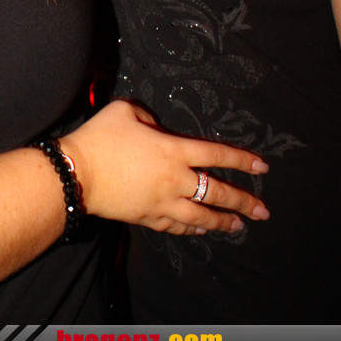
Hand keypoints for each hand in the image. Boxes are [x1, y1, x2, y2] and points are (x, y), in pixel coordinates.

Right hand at [61, 100, 269, 235]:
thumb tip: (157, 126)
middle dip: (244, 201)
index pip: (217, 154)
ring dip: (224, 221)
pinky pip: (178, 226)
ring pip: (202, 216)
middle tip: (263, 210)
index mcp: (174, 149)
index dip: (241, 159)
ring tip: (240, 226)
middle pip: (218, 192)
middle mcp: (176, 179)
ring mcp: (163, 202)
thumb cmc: (101, 138)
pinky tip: (201, 230)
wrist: (77, 174)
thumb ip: (149, 115)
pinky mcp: (148, 217)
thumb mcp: (126, 110)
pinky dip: (194, 229)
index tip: (262, 166)